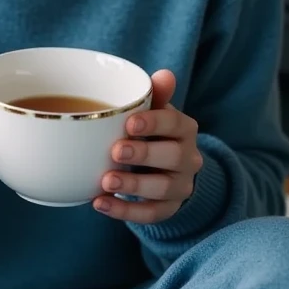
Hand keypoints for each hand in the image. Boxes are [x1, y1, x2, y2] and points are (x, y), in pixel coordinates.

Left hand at [94, 69, 202, 223]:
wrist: (170, 169)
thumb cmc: (155, 133)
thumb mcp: (156, 112)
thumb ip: (157, 95)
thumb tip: (164, 74)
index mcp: (185, 129)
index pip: (175, 123)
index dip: (154, 123)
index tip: (128, 123)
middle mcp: (189, 158)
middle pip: (172, 156)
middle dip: (143, 154)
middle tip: (115, 151)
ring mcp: (180, 186)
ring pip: (162, 188)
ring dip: (132, 185)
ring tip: (105, 181)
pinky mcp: (168, 209)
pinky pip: (150, 214)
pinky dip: (124, 211)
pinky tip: (100, 203)